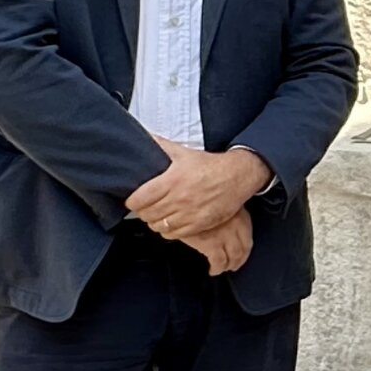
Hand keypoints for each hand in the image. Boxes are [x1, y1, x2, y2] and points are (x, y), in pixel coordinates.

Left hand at [128, 140, 266, 239]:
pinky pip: (174, 234)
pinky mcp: (200, 223)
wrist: (238, 175)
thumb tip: (144, 136)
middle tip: (147, 207)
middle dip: (143, 212)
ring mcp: (190, 213)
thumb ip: (162, 145)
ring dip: (155, 221)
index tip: (134, 200)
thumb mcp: (184, 152)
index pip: (139, 200)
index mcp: (172, 180)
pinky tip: (171, 222)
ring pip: (159, 226)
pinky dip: (168, 230)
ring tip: (159, 215)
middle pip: (147, 214)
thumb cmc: (210, 165)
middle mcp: (179, 198)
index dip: (132, 201)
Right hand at [179, 209, 251, 275]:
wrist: (182, 203)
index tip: (242, 254)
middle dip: (239, 260)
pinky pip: (218, 262)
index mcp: (240, 216)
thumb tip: (225, 227)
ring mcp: (225, 236)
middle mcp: (236, 226)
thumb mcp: (218, 204)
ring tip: (222, 269)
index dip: (245, 250)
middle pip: (243, 250)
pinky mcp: (211, 244)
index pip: (248, 238)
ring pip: (233, 257)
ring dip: (229, 265)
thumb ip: (225, 215)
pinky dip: (217, 269)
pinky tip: (213, 270)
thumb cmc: (197, 200)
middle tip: (234, 265)